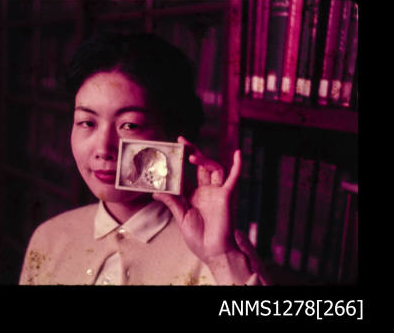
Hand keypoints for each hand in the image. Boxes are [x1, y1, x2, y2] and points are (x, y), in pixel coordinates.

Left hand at [153, 136, 241, 263]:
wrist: (213, 252)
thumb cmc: (199, 238)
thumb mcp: (181, 218)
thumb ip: (171, 202)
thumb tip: (155, 192)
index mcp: (193, 196)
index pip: (185, 175)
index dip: (178, 164)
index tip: (169, 152)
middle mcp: (205, 191)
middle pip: (199, 166)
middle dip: (191, 152)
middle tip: (181, 141)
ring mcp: (216, 192)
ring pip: (213, 168)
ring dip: (204, 159)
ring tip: (191, 155)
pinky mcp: (226, 196)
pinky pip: (233, 179)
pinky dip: (237, 166)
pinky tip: (238, 154)